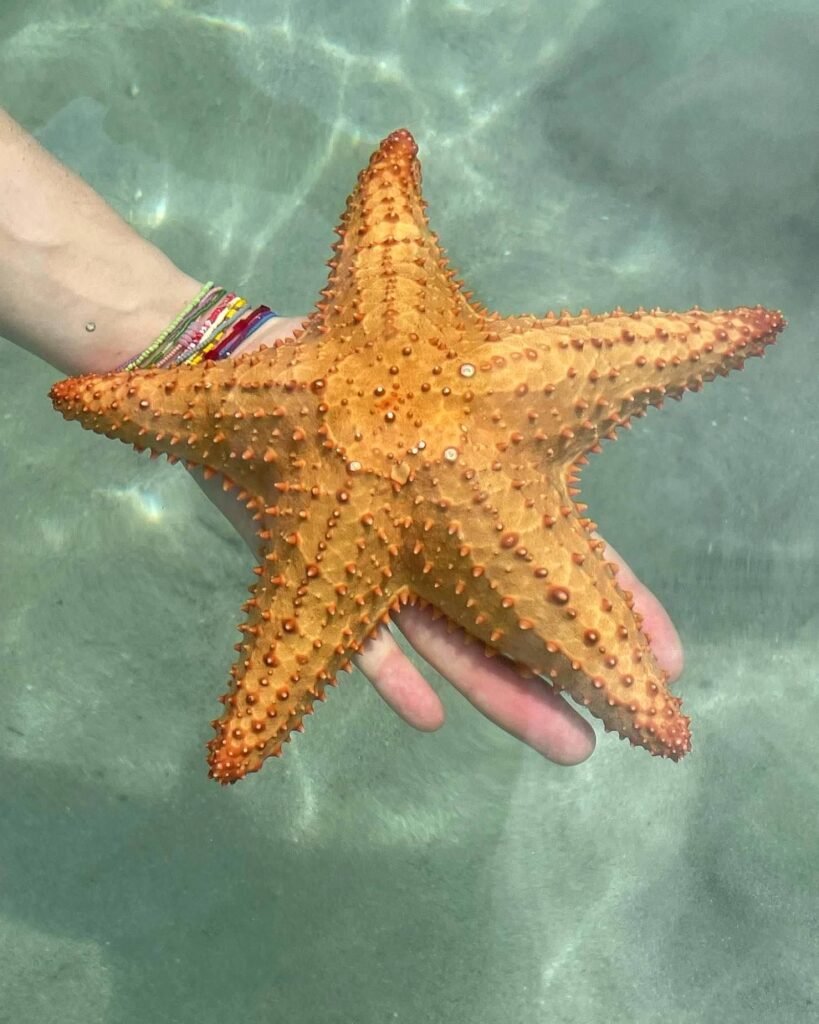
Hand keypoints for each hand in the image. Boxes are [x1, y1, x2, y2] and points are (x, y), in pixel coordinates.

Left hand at [191, 316, 683, 766]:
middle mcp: (430, 531)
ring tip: (567, 744)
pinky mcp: (311, 565)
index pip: (558, 549)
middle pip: (503, 611)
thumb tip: (640, 354)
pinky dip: (390, 672)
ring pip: (445, 634)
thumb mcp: (447, 377)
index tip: (667, 657)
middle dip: (556, 671)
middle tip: (609, 731)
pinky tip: (430, 719)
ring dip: (497, 689)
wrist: (248, 366)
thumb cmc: (352, 363)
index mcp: (470, 485)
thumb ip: (505, 396)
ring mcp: (374, 555)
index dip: (615, 601)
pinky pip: (353, 628)